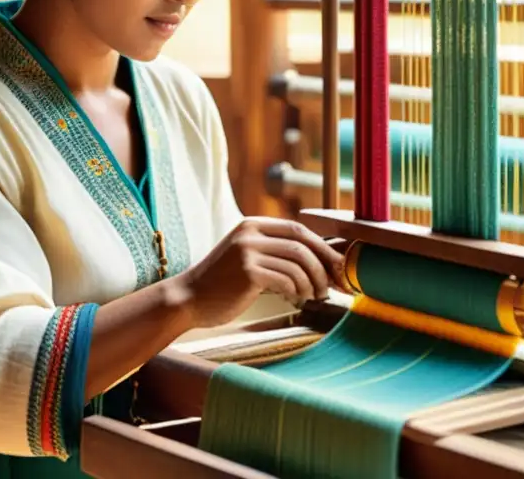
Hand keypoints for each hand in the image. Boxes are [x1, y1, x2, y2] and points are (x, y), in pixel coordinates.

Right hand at [171, 216, 345, 328]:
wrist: (188, 299)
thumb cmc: (221, 284)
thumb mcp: (246, 256)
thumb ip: (273, 252)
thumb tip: (319, 259)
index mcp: (252, 224)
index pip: (298, 229)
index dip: (321, 247)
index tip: (335, 266)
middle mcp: (250, 233)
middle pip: (302, 243)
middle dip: (324, 265)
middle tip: (332, 284)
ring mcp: (247, 251)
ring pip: (297, 262)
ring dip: (312, 282)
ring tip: (313, 296)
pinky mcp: (247, 272)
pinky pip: (286, 279)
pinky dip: (297, 291)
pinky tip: (295, 299)